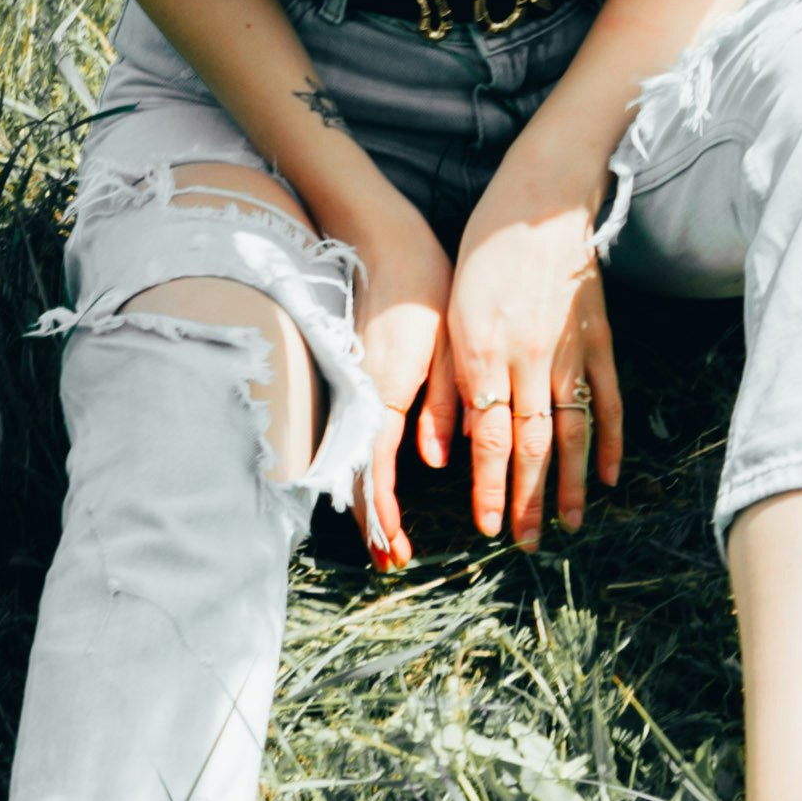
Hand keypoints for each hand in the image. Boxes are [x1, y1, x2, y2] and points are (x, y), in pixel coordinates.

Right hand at [352, 201, 456, 565]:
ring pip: (356, 459)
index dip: (386, 515)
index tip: (400, 550)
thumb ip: (443, 402)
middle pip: (359, 475)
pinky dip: (369, 471)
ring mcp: (358, 388)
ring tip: (387, 539)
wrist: (382, 239)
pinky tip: (382, 486)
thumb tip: (434, 460)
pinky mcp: (362, 378)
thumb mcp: (446, 342)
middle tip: (393, 561)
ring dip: (369, 504)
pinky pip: (361, 436)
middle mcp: (365, 396)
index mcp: (386, 390)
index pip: (377, 470)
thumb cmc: (421, 284)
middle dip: (374, 523)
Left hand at [431, 184, 624, 551]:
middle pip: (532, 446)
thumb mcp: (450, 315)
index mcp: (486, 355)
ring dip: (570, 484)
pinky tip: (608, 476)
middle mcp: (529, 360)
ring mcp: (570, 351)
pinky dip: (611, 440)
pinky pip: (609, 399)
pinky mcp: (598, 338)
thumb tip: (442, 448)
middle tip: (527, 543)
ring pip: (571, 431)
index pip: (490, 440)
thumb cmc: (484, 254)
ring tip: (569, 525)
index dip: (491, 488)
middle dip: (529, 500)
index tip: (489, 526)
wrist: (539, 202)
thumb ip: (448, 385)